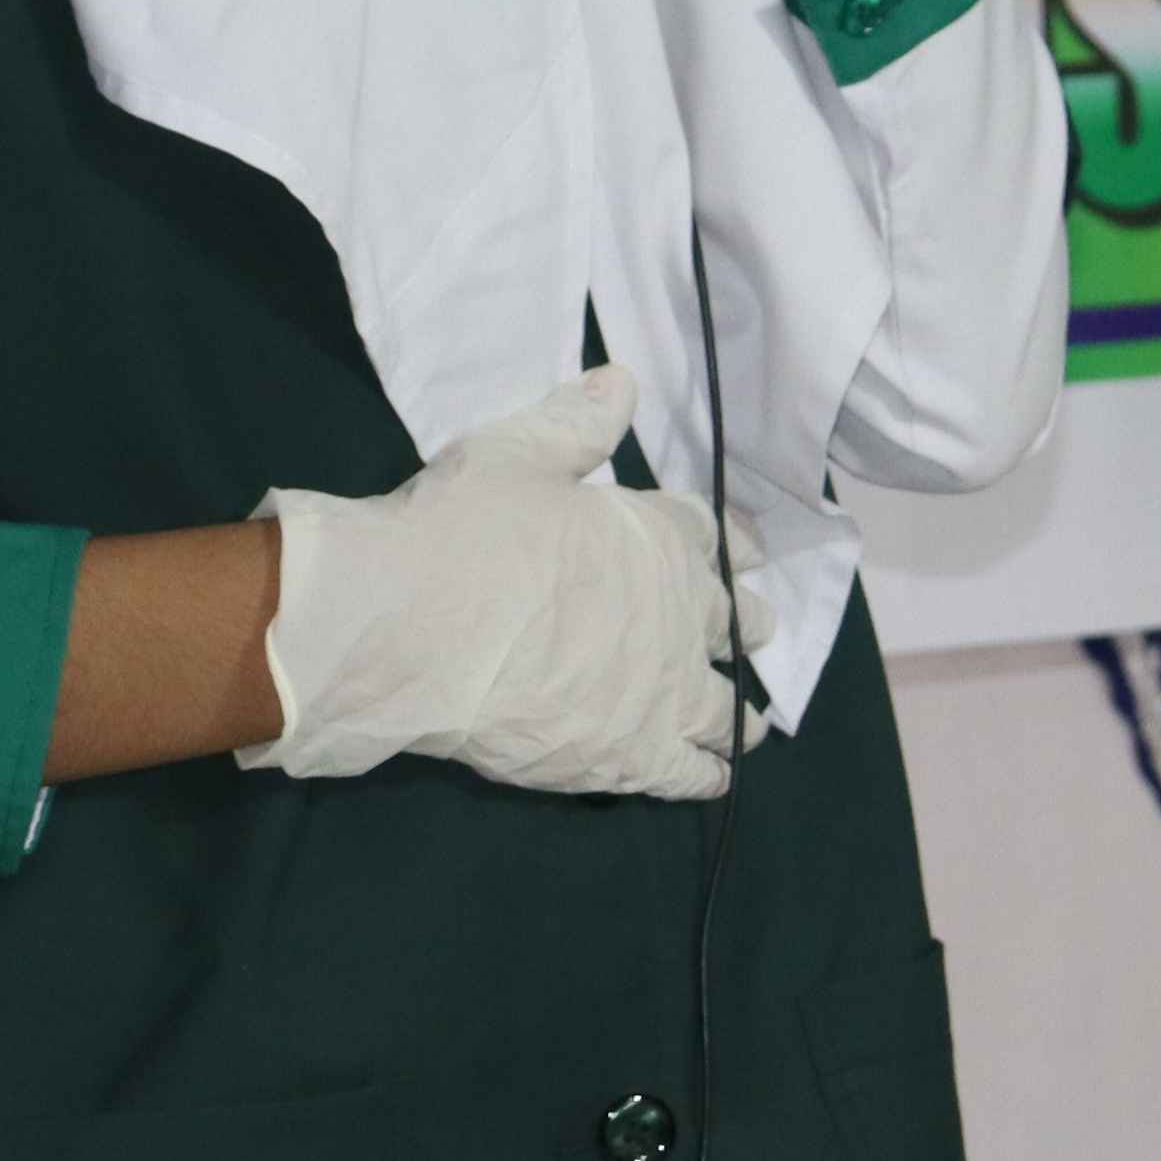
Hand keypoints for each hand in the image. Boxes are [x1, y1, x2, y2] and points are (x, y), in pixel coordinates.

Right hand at [247, 364, 767, 797]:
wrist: (412, 627)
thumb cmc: (464, 529)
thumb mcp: (518, 453)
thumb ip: (577, 423)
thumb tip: (623, 382)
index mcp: (660, 538)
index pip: (716, 535)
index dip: (734, 544)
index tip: (746, 552)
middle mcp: (679, 617)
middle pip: (735, 623)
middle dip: (744, 625)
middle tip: (749, 633)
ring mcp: (661, 694)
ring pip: (727, 710)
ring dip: (740, 714)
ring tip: (746, 724)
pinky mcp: (630, 758)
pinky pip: (690, 774)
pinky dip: (706, 774)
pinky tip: (712, 778)